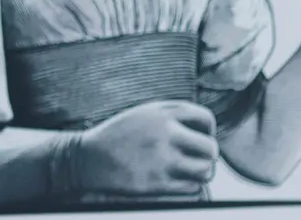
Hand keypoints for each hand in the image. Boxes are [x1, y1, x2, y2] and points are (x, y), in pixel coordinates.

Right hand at [71, 101, 218, 196]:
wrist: (89, 158)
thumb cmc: (118, 135)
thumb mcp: (144, 113)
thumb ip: (172, 115)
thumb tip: (203, 129)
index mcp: (162, 113)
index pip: (205, 118)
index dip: (208, 129)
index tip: (202, 136)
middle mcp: (166, 134)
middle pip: (210, 148)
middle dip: (208, 154)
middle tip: (198, 158)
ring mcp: (162, 160)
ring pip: (205, 170)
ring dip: (201, 172)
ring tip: (191, 171)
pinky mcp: (158, 184)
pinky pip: (192, 188)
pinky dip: (190, 186)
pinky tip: (178, 180)